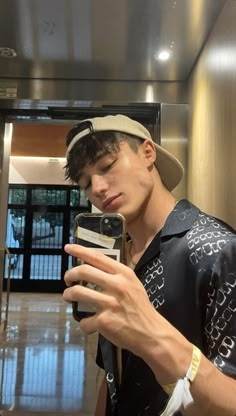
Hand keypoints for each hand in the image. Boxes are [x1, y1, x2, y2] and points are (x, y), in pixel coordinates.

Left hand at [63, 244, 191, 382]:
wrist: (151, 333)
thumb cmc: (140, 308)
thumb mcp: (133, 285)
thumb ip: (116, 276)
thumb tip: (92, 271)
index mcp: (124, 274)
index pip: (97, 257)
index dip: (79, 250)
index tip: (68, 247)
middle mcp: (117, 285)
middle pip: (83, 271)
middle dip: (69, 275)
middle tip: (67, 280)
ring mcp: (110, 303)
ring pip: (77, 292)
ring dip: (68, 295)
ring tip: (69, 298)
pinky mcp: (104, 321)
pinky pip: (84, 321)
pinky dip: (84, 324)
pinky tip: (90, 325)